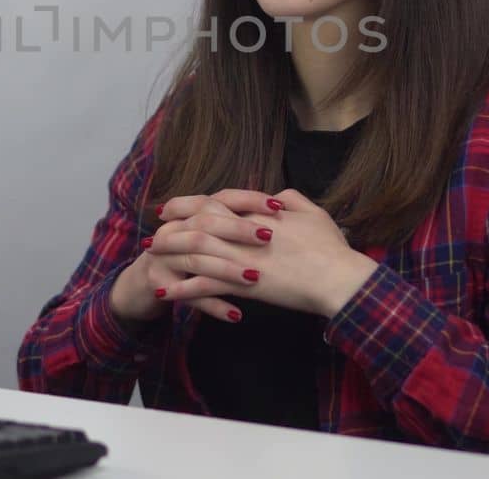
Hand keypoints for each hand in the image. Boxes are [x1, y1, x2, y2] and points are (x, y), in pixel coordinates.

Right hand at [108, 193, 276, 323]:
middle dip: (238, 229)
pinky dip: (214, 306)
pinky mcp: (159, 285)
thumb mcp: (204, 237)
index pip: (219, 198)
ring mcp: (164, 258)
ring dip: (227, 269)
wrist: (142, 285)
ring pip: (198, 261)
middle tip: (268, 237)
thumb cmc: (185, 258)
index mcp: (189, 215)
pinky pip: (189, 296)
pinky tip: (236, 314)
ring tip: (256, 278)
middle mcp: (174, 231)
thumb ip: (233, 222)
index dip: (247, 199)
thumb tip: (279, 205)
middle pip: (206, 225)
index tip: (276, 205)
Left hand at [156, 188, 378, 318]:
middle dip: (171, 225)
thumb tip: (277, 195)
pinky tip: (165, 293)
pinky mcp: (242, 284)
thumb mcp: (313, 213)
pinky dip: (181, 288)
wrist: (338, 278)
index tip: (174, 206)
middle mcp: (244, 232)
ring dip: (169, 253)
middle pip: (197, 222)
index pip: (216, 202)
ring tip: (150, 256)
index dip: (192, 203)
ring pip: (194, 250)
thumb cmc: (331, 247)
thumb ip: (292, 200)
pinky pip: (203, 285)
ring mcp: (241, 257)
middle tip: (153, 230)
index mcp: (258, 213)